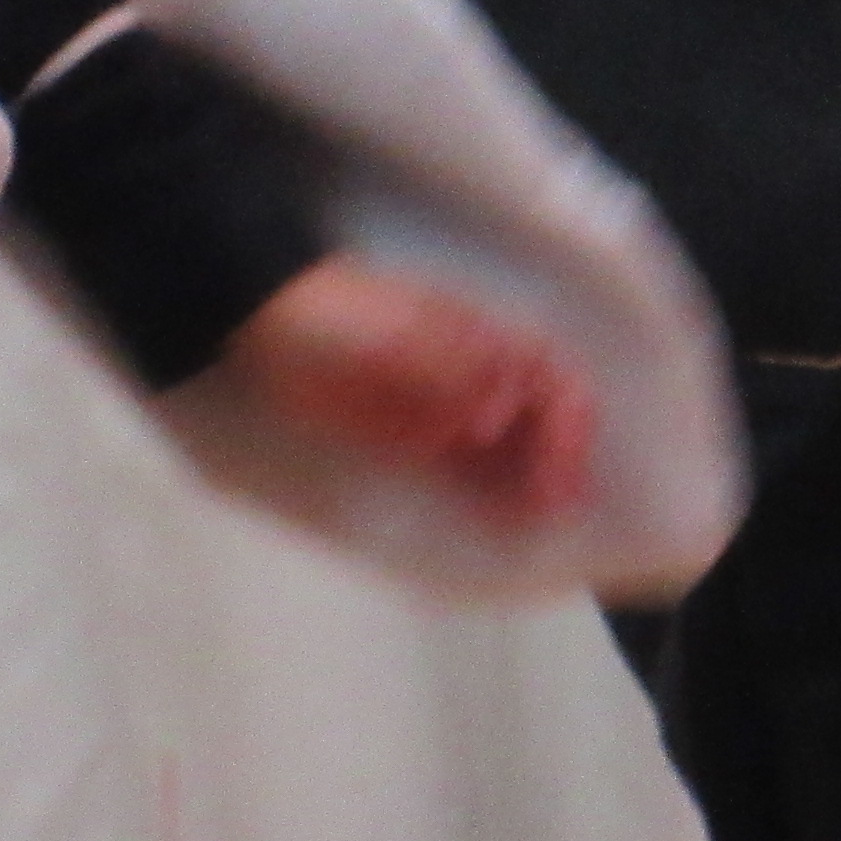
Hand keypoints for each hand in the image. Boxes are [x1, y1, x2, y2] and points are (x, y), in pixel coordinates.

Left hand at [213, 256, 599, 528]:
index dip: (567, 419)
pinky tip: (502, 521)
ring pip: (510, 452)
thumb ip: (451, 370)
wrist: (272, 327)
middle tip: (560, 506)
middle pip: (540, 419)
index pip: (551, 376)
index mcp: (484, 339)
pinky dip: (489, 498)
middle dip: (560, 459)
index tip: (562, 459)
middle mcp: (479, 378)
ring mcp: (449, 413)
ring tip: (540, 523)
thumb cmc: (342, 317)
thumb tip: (497, 416)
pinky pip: (466, 475)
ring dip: (531, 484)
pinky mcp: (417, 445)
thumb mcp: (396, 333)